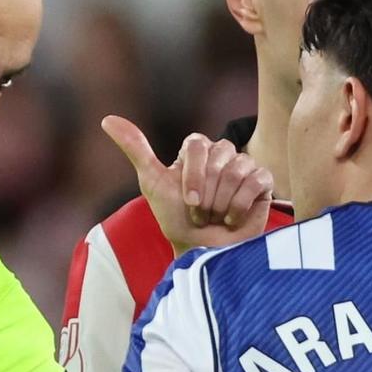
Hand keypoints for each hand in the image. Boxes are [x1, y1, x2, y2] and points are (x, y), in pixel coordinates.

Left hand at [102, 115, 272, 251]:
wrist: (201, 252)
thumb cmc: (176, 219)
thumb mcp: (152, 183)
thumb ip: (135, 149)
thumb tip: (107, 119)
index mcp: (197, 149)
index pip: (197, 145)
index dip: (193, 176)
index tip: (188, 202)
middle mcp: (222, 154)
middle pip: (219, 160)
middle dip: (207, 195)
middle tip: (201, 213)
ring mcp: (245, 167)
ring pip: (238, 171)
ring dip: (222, 204)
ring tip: (215, 217)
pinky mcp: (264, 183)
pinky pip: (257, 181)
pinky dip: (241, 205)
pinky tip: (232, 219)